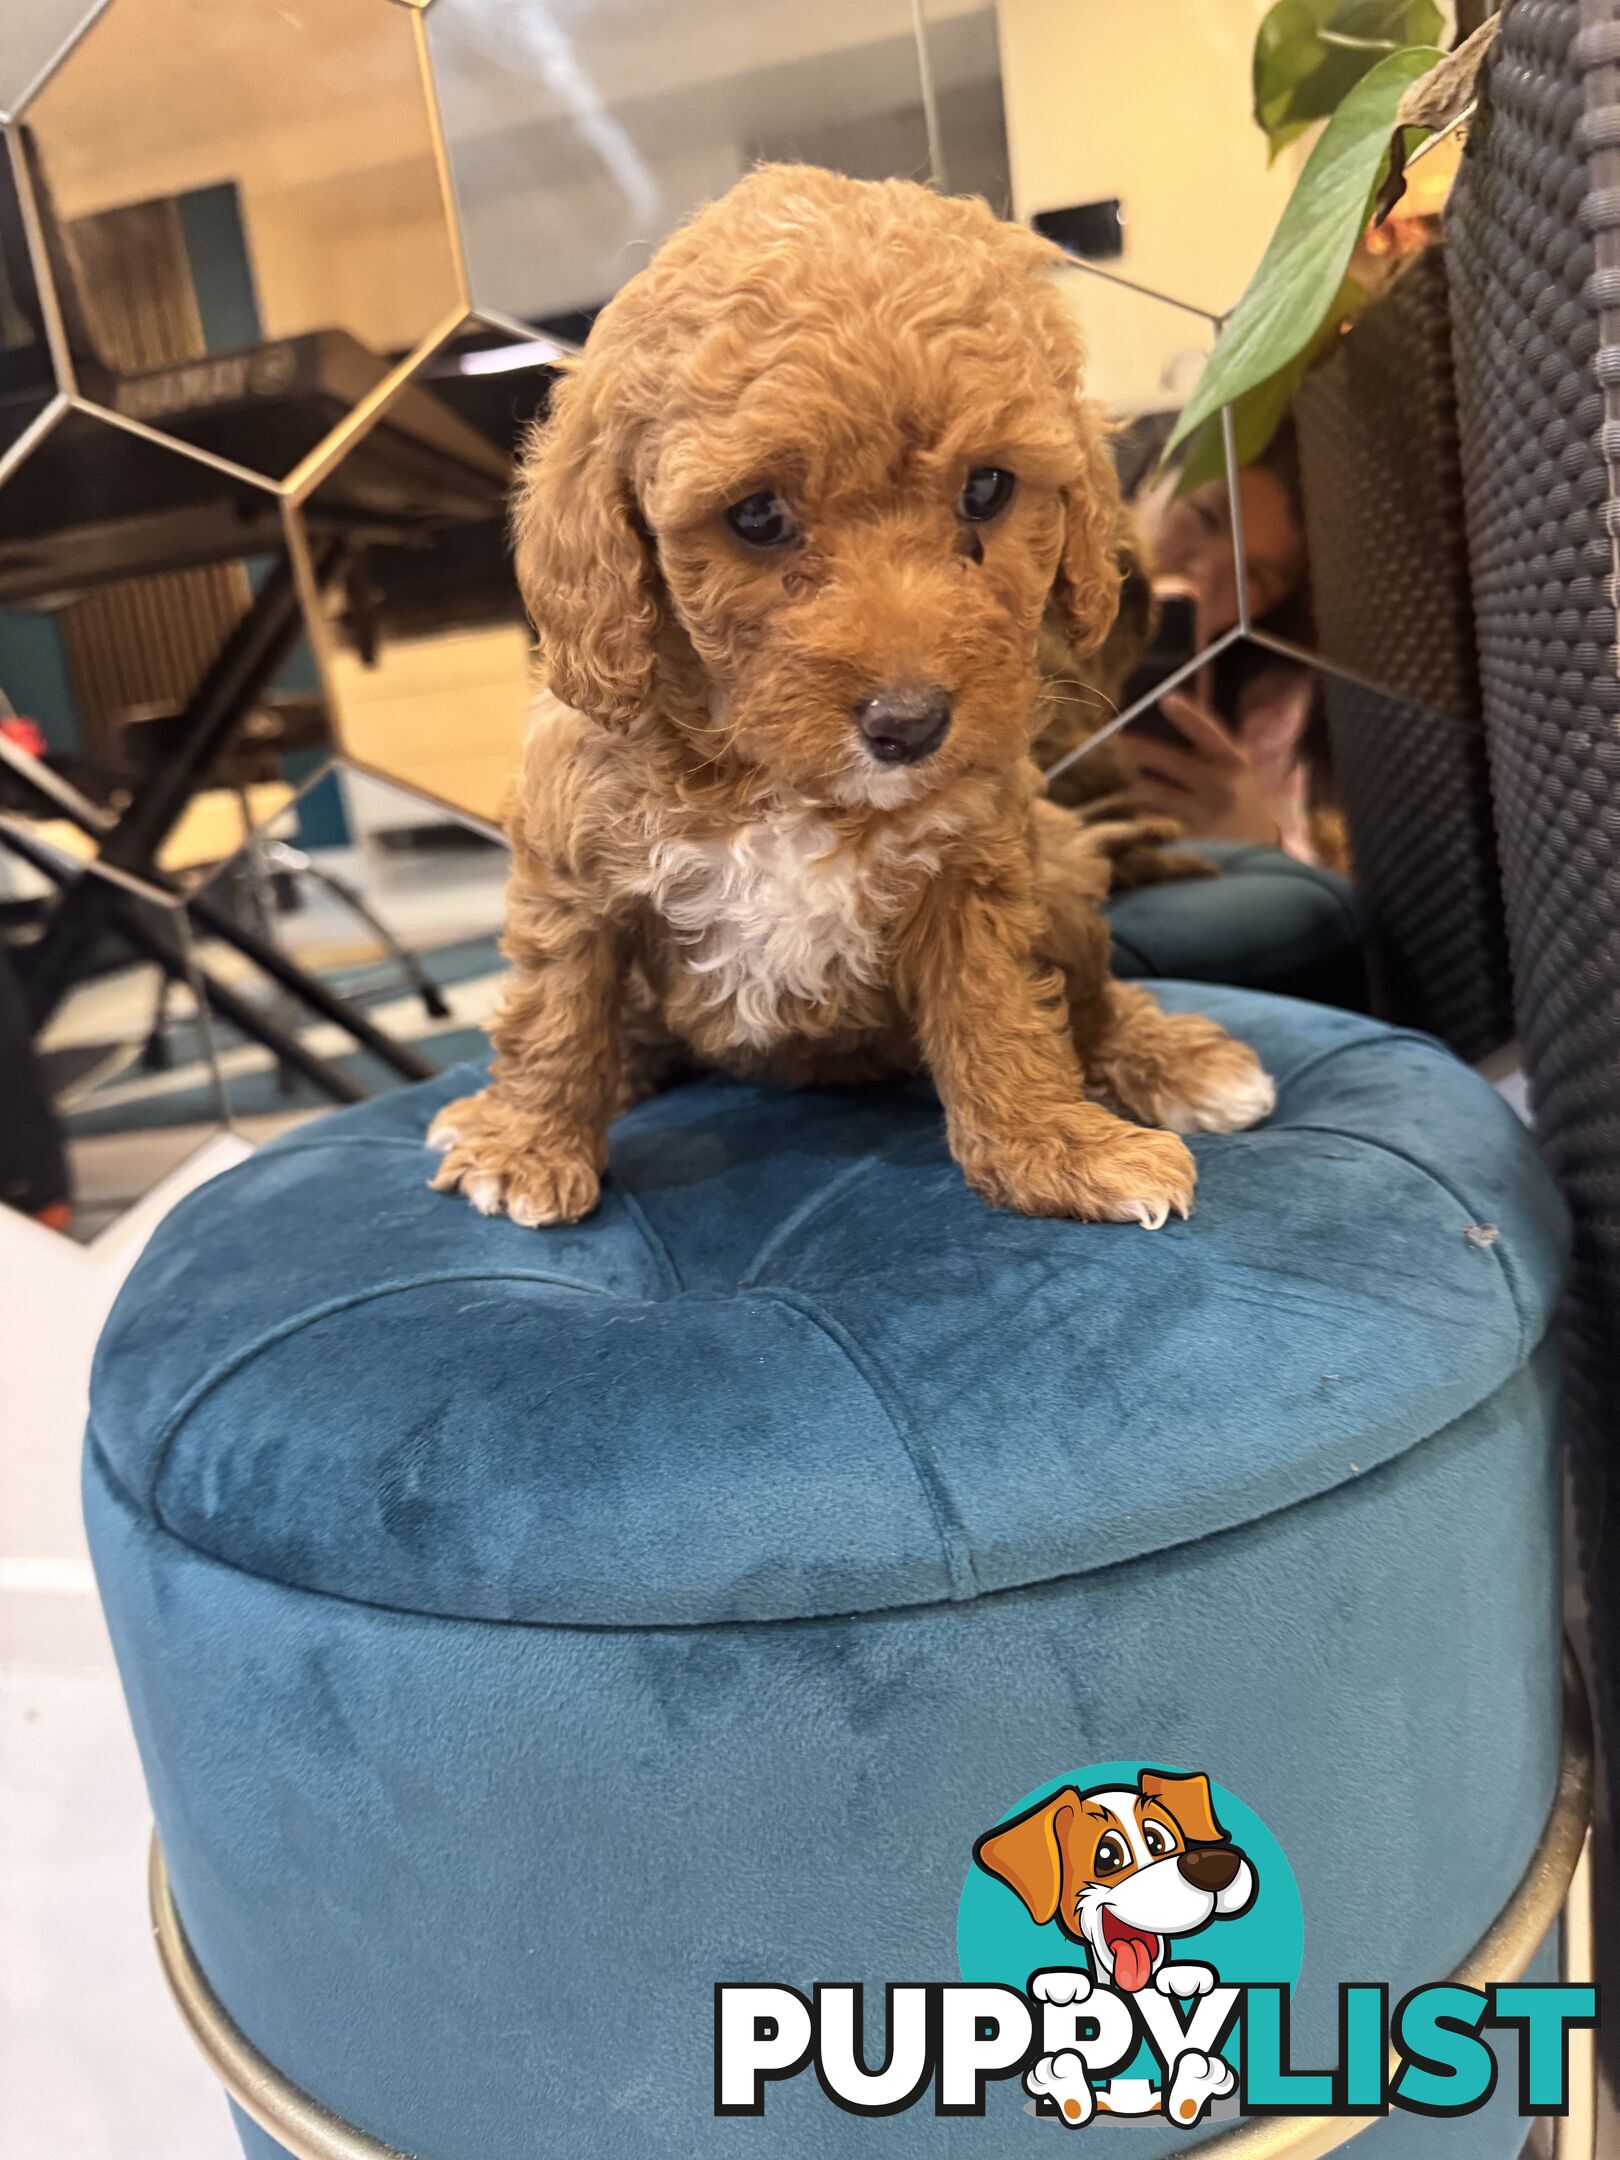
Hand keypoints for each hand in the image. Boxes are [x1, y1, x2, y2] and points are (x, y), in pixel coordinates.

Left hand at [1118, 692, 1285, 845]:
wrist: (1255, 845)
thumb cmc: (1238, 796)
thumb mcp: (1234, 767)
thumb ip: (1209, 746)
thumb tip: (1171, 711)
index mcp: (1233, 761)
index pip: (1208, 732)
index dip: (1186, 715)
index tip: (1164, 698)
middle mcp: (1220, 785)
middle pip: (1170, 760)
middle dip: (1139, 748)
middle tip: (1120, 740)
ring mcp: (1204, 812)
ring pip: (1154, 790)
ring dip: (1135, 780)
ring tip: (1125, 774)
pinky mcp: (1189, 835)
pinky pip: (1153, 817)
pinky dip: (1141, 809)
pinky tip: (1134, 805)